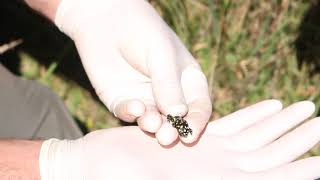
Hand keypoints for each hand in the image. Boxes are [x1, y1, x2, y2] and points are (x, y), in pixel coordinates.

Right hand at [39, 100, 319, 179]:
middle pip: (272, 157)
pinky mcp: (197, 137)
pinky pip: (233, 123)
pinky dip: (255, 114)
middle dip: (300, 141)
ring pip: (258, 137)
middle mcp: (221, 173)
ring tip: (309, 109)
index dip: (299, 172)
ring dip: (284, 124)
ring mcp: (211, 153)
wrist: (97, 166)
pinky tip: (273, 104)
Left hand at [53, 0, 211, 144]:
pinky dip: (132, 113)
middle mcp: (168, 95)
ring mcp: (145, 99)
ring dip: (152, 125)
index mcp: (187, 81)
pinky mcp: (123, 101)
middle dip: (172, 129)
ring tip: (150, 123)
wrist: (108, 20)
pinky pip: (128, 113)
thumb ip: (169, 84)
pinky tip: (135, 107)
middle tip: (167, 137)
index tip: (190, 134)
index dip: (196, 122)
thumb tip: (178, 114)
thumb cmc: (143, 31)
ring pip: (153, 120)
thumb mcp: (162, 54)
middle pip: (175, 120)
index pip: (198, 107)